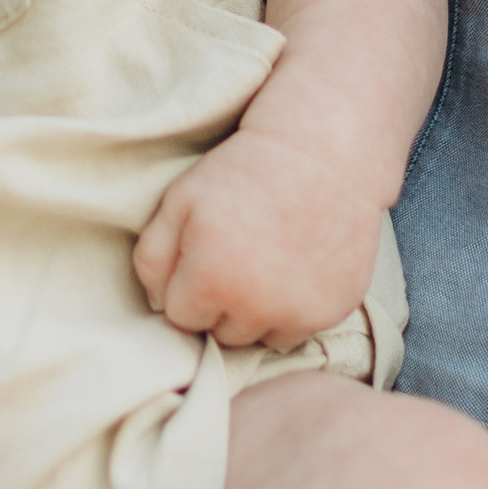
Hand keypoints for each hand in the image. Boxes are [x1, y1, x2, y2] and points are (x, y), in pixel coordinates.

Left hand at [133, 129, 387, 351]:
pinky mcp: (335, 309)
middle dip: (222, 304)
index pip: (181, 319)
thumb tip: (157, 305)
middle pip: (222, 334)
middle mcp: (258, 308)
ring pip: (263, 338)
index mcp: (211, 283)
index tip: (205, 254)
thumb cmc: (244, 170)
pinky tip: (296, 266)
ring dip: (259, 313)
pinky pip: (302, 329)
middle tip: (238, 255)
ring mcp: (301, 312)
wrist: (320, 150)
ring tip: (267, 263)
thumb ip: (152, 258)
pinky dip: (295, 307)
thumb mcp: (179, 200)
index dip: (188, 286)